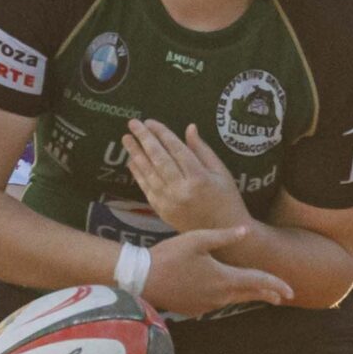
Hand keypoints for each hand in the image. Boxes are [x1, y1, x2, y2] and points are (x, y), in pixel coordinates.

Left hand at [125, 120, 249, 233]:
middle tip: (133, 124)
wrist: (222, 232)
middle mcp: (181, 189)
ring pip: (149, 173)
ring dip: (135, 154)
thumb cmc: (227, 199)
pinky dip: (138, 173)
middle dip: (144, 139)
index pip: (176, 149)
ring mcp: (169, 201)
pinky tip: (131, 161)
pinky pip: (146, 188)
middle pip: (159, 159)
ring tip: (126, 139)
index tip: (150, 122)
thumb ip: (203, 150)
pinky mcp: (162, 210)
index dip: (162, 133)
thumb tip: (189, 128)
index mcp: (199, 177)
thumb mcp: (221, 172)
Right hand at [144, 226, 291, 316]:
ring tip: (258, 292)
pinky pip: (217, 302)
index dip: (276, 285)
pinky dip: (227, 297)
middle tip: (282, 296)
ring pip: (234, 299)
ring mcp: (206, 305)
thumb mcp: (197, 239)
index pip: (257, 282)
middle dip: (266, 294)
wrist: (141, 279)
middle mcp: (219, 296)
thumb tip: (246, 231)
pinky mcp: (194, 309)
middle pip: (249, 294)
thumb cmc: (168, 256)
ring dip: (247, 295)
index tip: (291, 290)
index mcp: (223, 278)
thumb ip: (224, 236)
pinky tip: (226, 292)